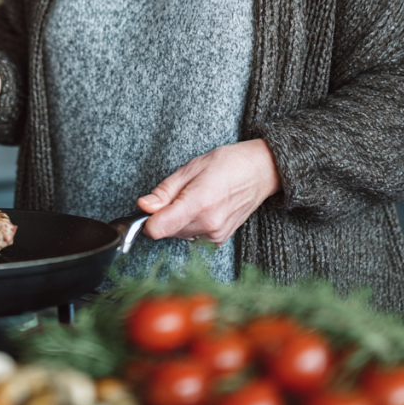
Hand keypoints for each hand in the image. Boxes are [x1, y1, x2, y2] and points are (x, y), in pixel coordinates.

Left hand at [137, 139, 280, 243]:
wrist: (259, 173)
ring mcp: (216, 235)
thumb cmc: (227, 164)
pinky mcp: (220, 240)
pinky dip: (191, 224)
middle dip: (165, 214)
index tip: (148, 209)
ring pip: (179, 234)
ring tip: (195, 197)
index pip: (159, 228)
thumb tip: (144, 206)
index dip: (147, 220)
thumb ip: (165, 191)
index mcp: (198, 203)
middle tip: (180, 193)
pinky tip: (203, 208)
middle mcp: (208, 225)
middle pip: (167, 230)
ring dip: (178, 219)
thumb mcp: (190, 168)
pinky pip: (193, 236)